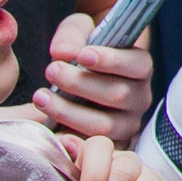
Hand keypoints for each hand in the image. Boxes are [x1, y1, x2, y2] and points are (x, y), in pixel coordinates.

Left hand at [31, 13, 152, 146]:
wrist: (80, 81)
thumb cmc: (83, 50)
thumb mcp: (81, 32)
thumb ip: (73, 34)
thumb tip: (62, 52)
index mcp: (140, 69)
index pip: (137, 65)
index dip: (112, 60)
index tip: (82, 54)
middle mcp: (140, 99)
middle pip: (118, 95)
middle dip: (81, 83)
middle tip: (51, 70)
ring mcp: (126, 125)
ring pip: (103, 125)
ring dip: (68, 111)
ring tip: (40, 96)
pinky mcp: (108, 146)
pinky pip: (91, 148)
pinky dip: (69, 140)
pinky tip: (47, 128)